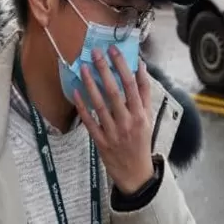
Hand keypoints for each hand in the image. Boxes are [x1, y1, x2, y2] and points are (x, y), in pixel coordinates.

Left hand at [74, 45, 154, 194]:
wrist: (135, 172)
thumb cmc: (142, 140)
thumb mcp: (148, 117)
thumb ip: (145, 93)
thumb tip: (140, 67)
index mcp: (141, 114)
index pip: (131, 85)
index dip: (122, 66)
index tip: (113, 50)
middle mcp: (127, 121)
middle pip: (114, 91)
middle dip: (104, 70)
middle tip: (95, 53)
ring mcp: (113, 132)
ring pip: (99, 104)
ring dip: (90, 85)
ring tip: (83, 68)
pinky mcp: (100, 141)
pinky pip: (89, 121)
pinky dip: (82, 107)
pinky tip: (75, 92)